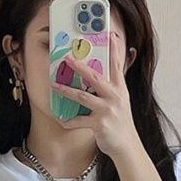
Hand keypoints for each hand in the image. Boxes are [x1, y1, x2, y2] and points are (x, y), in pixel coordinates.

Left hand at [50, 30, 141, 159]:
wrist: (127, 146)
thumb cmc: (121, 123)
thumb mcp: (121, 101)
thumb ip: (115, 86)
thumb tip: (109, 72)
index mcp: (120, 89)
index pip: (117, 65)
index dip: (114, 49)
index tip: (111, 34)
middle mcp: (114, 97)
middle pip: (95, 78)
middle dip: (80, 67)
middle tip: (67, 58)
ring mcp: (107, 110)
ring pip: (82, 97)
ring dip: (66, 91)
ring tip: (54, 85)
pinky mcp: (99, 124)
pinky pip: (79, 121)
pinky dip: (68, 121)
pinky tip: (60, 119)